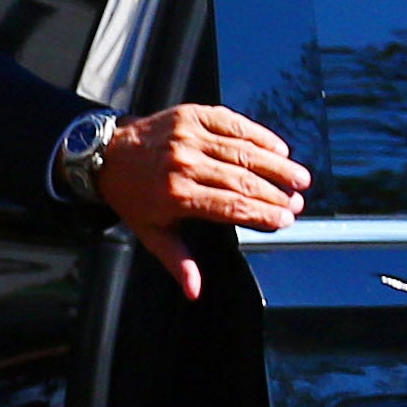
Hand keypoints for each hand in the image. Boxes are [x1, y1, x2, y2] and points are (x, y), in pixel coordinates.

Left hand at [93, 105, 308, 300]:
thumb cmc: (133, 196)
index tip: (286, 220)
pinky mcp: (193, 115)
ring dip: (277, 165)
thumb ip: (178, 262)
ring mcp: (189, 135)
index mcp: (176, 195)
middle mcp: (185, 163)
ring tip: (299, 178)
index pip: (232, 207)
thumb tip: (194, 291)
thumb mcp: (151, 232)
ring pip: (244, 151)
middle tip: (298, 202)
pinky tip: (280, 148)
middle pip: (243, 180)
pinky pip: (234, 124)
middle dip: (276, 194)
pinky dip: (260, 136)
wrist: (106, 153)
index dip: (263, 214)